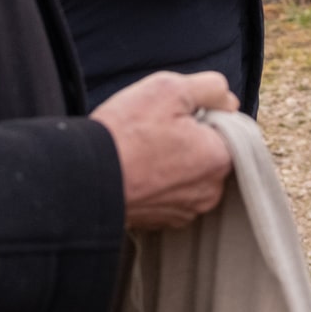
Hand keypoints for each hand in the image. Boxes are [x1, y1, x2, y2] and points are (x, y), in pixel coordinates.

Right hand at [95, 70, 237, 231]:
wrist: (83, 179)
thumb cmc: (127, 133)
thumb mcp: (171, 89)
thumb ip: (211, 89)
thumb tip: (228, 101)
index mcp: (220, 159)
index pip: (227, 128)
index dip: (201, 114)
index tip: (173, 113)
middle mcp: (209, 191)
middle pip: (208, 152)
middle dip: (188, 138)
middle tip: (155, 129)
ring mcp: (185, 211)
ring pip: (188, 174)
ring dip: (172, 160)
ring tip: (143, 150)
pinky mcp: (161, 222)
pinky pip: (168, 193)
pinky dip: (157, 181)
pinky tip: (137, 169)